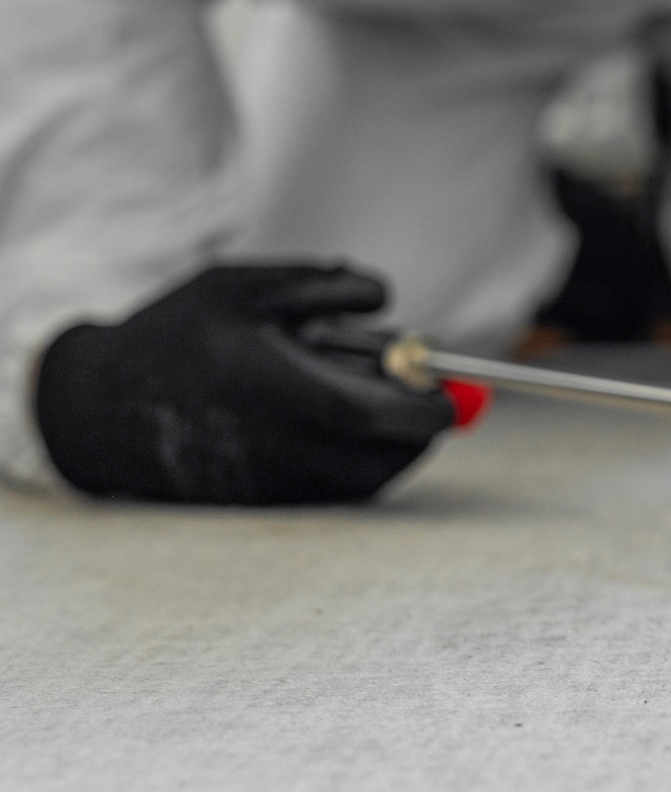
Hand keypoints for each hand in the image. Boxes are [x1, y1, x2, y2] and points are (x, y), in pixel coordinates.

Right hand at [34, 264, 453, 503]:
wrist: (98, 408)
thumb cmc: (178, 335)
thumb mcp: (243, 286)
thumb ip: (321, 284)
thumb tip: (386, 299)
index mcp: (268, 386)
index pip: (370, 413)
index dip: (423, 406)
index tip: (451, 389)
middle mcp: (270, 444)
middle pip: (380, 457)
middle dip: (420, 428)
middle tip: (433, 394)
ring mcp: (265, 484)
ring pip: (364, 482)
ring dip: (394, 447)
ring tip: (381, 400)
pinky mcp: (260, 507)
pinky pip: (335, 495)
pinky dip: (361, 464)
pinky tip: (347, 427)